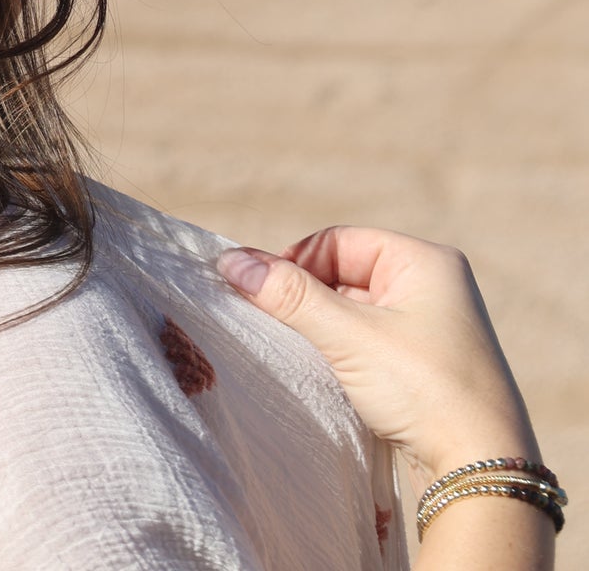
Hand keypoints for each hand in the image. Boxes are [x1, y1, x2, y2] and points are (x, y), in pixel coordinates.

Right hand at [217, 226, 538, 487]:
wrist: (481, 470)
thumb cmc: (423, 388)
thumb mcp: (350, 336)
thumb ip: (290, 296)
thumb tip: (231, 261)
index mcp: (425, 260)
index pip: (338, 241)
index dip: (295, 262)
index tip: (259, 292)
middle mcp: (433, 288)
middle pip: (345, 276)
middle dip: (307, 299)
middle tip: (272, 323)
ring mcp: (432, 331)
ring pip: (355, 314)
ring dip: (323, 330)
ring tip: (299, 352)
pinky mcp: (426, 370)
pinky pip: (370, 346)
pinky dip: (344, 355)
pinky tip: (327, 375)